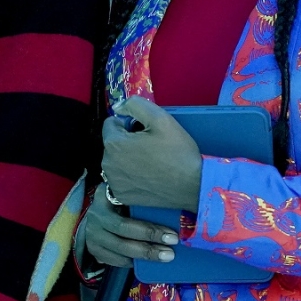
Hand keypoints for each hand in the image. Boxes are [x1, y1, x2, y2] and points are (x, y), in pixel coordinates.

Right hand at [80, 184, 178, 268]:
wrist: (97, 212)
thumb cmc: (119, 202)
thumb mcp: (126, 195)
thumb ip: (141, 201)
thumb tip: (173, 212)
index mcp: (104, 198)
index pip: (127, 212)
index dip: (149, 226)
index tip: (172, 233)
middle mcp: (95, 217)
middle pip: (124, 231)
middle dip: (150, 240)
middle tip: (172, 245)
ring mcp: (92, 235)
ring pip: (120, 249)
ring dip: (144, 255)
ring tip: (166, 256)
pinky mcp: (94, 250)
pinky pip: (115, 260)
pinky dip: (132, 262)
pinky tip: (148, 262)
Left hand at [100, 97, 202, 211]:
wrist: (192, 185)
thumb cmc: (177, 151)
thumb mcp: (161, 118)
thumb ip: (135, 105)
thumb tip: (118, 106)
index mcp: (114, 144)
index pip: (111, 124)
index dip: (129, 124)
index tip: (146, 132)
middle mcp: (107, 164)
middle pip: (112, 143)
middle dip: (126, 141)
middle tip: (150, 147)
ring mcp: (114, 183)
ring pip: (115, 161)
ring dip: (126, 158)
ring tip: (149, 162)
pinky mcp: (121, 195)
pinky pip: (120, 178)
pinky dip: (129, 175)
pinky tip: (146, 176)